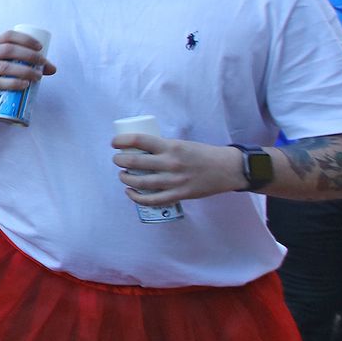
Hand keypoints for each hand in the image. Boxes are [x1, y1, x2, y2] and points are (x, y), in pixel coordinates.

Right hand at [0, 29, 55, 103]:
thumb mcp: (11, 63)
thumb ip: (31, 64)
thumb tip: (53, 69)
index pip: (9, 35)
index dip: (25, 39)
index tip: (40, 47)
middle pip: (8, 50)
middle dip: (28, 55)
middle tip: (42, 63)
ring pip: (4, 67)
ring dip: (24, 71)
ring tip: (38, 76)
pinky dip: (13, 84)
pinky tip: (25, 85)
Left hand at [112, 136, 244, 204]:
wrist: (227, 169)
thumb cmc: (203, 154)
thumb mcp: (182, 144)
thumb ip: (164, 148)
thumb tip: (140, 150)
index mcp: (171, 146)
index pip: (139, 140)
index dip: (121, 141)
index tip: (114, 142)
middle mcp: (170, 163)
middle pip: (134, 162)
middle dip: (119, 161)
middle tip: (117, 159)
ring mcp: (173, 181)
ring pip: (140, 182)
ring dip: (125, 178)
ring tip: (122, 175)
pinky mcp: (178, 195)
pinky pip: (152, 200)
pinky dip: (136, 197)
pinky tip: (130, 192)